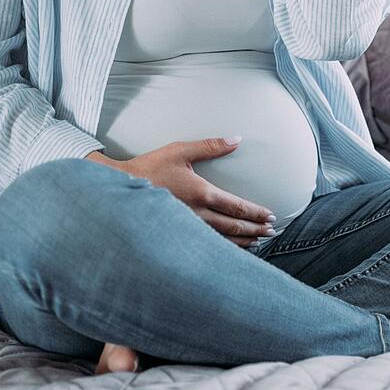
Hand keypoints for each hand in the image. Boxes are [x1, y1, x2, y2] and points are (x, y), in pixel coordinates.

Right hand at [95, 138, 275, 247]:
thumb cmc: (149, 167)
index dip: (256, 213)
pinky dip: (223, 248)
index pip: (237, 207)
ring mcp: (187, 228)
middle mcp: (197, 215)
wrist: (118, 188)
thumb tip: (236, 139)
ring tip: (258, 241)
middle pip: (234, 226)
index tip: (270, 216)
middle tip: (271, 230)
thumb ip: (210, 146)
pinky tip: (230, 250)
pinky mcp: (177, 235)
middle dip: (254, 229)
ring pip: (221, 240)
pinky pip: (205, 246)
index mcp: (201, 194)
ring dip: (242, 241)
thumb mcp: (180, 150)